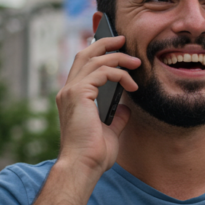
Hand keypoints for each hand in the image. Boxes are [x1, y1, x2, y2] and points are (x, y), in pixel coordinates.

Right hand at [56, 31, 140, 174]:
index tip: (115, 47)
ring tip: (136, 62)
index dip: (97, 52)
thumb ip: (116, 116)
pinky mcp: (79, 94)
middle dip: (105, 43)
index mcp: (72, 98)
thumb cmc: (94, 153)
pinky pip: (103, 72)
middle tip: (122, 39)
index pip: (82, 66)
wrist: (84, 165)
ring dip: (118, 58)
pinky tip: (132, 85)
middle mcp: (68, 91)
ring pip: (95, 59)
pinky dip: (120, 74)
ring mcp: (71, 91)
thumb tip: (126, 107)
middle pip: (85, 54)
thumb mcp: (110, 130)